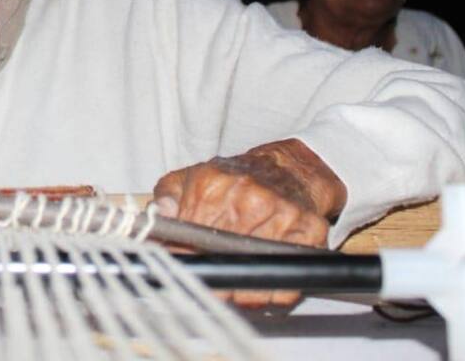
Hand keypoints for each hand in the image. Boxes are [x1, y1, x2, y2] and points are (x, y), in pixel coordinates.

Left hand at [153, 139, 346, 307]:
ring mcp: (282, 215)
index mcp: (215, 185)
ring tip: (231, 291)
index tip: (183, 269)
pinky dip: (270, 295)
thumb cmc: (237, 178)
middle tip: (206, 286)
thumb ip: (167, 196)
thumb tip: (155, 216)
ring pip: (253, 276)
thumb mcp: (192, 177)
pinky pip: (286, 281)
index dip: (184, 258)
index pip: (191, 236)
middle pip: (221, 258)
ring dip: (239, 293)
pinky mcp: (309, 232)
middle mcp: (249, 199)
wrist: (288, 168)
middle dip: (210, 278)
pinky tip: (257, 289)